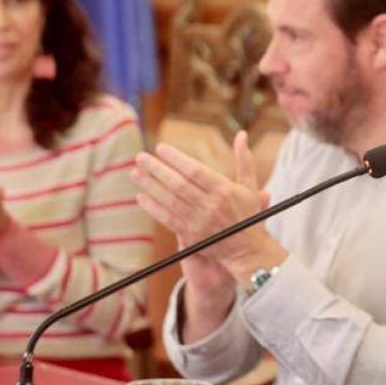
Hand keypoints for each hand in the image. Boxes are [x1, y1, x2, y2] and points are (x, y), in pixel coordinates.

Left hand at [133, 131, 284, 295]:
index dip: (176, 158)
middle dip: (157, 170)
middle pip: (178, 184)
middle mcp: (211, 205)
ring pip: (170, 201)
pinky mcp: (191, 236)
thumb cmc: (247, 215)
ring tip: (136, 173)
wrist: (247, 250)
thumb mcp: (250, 186)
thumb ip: (244, 160)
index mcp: (224, 190)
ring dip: (150, 186)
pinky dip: (153, 208)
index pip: (195, 170)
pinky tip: (140, 197)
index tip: (160, 148)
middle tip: (141, 158)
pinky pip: (167, 219)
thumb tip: (242, 134)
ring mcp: (199, 221)